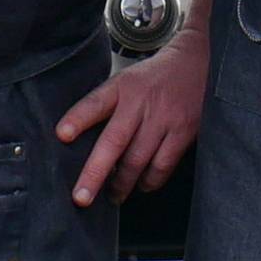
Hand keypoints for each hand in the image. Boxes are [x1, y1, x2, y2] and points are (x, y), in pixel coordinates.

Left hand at [54, 24, 208, 205]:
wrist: (198, 63)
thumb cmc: (153, 79)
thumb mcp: (127, 81)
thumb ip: (107, 106)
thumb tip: (80, 144)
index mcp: (122, 87)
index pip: (95, 102)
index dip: (78, 119)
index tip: (62, 136)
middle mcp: (141, 103)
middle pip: (114, 141)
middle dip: (95, 172)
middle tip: (81, 198)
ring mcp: (164, 118)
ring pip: (137, 160)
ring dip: (122, 183)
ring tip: (112, 196)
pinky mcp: (183, 132)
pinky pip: (162, 165)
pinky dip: (149, 181)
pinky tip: (141, 185)